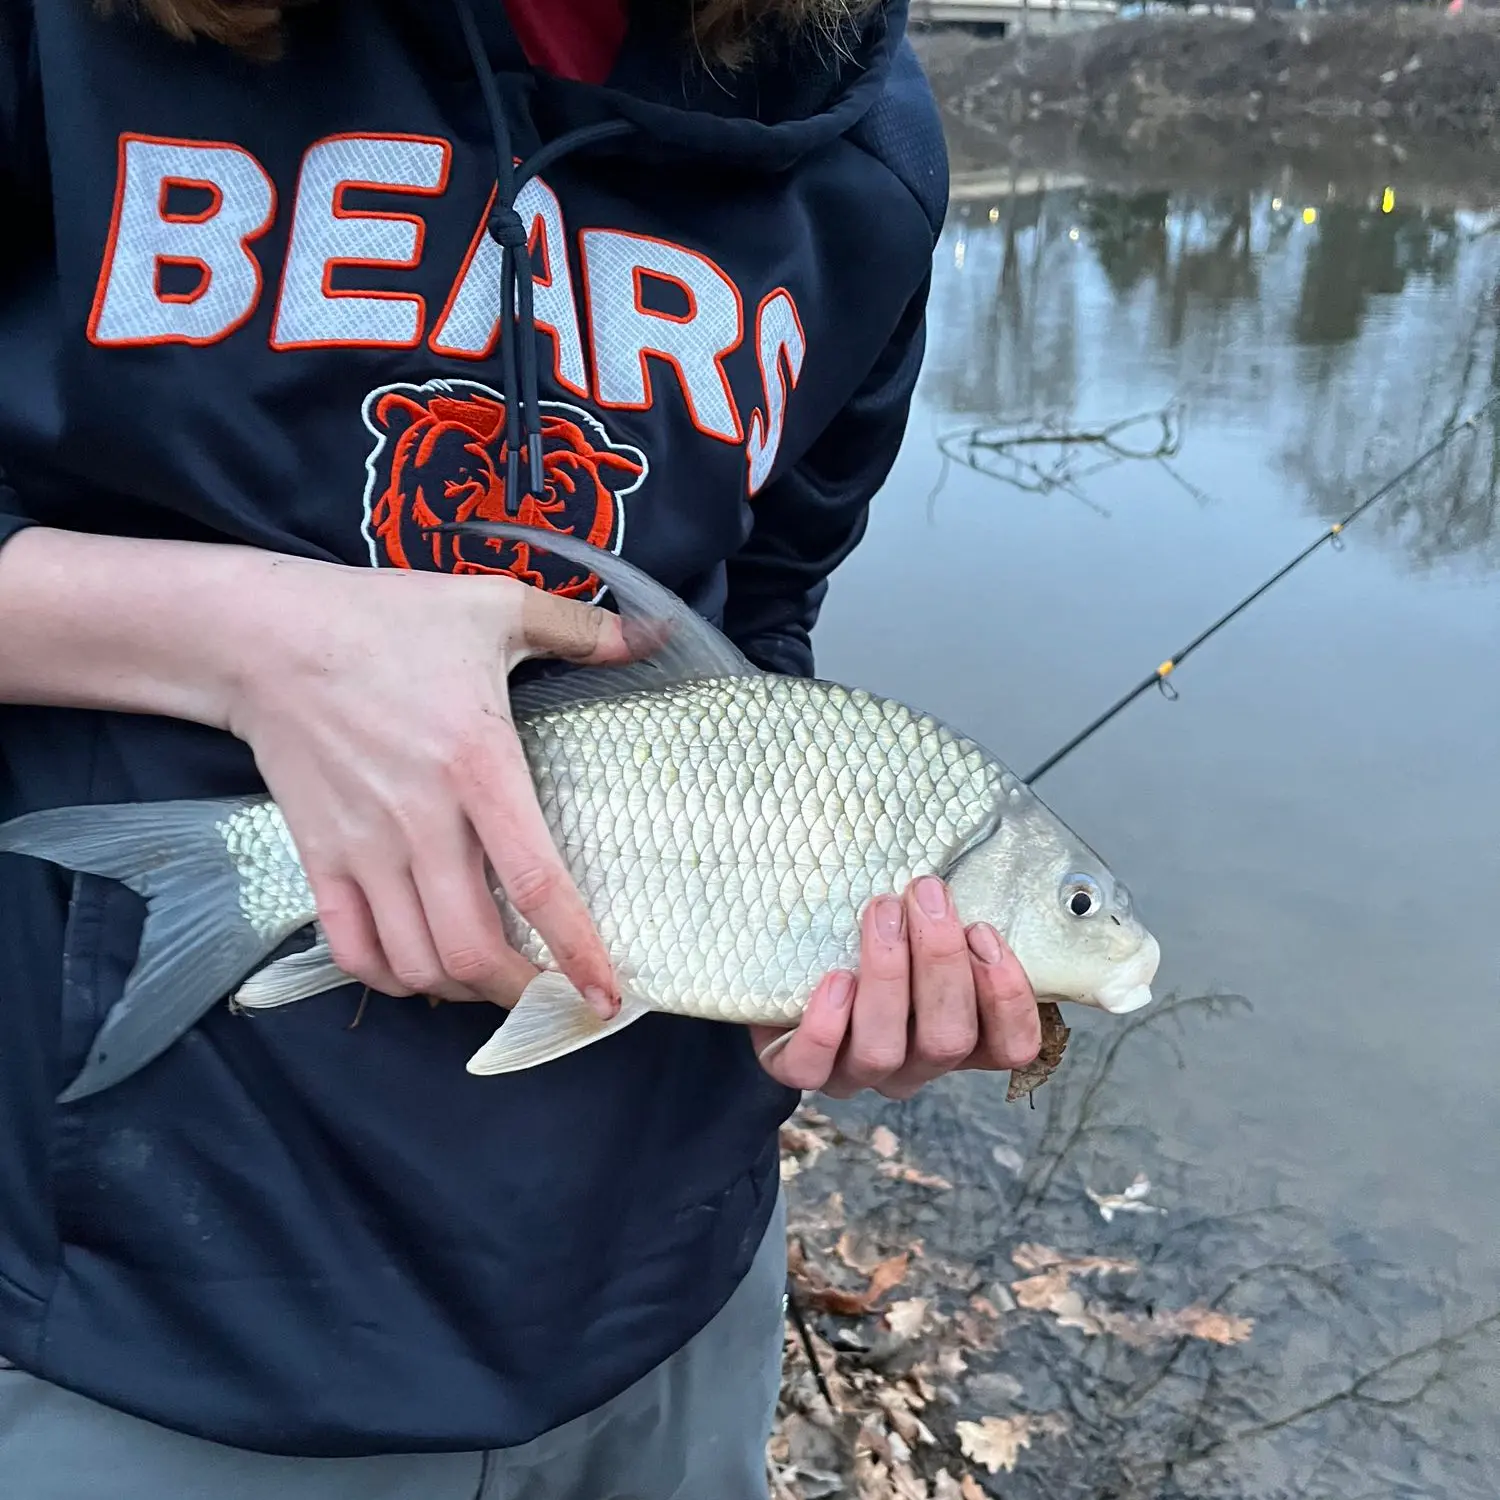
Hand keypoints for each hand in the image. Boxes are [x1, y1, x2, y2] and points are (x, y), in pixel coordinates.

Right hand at [227, 558, 630, 1014]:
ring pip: (415, 963)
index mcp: (478, 766)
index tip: (606, 999)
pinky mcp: (319, 857)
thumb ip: (583, 630)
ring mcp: (364, 847)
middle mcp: (422, 822)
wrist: (266, 636)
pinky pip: (351, 949)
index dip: (577, 951)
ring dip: (461, 988)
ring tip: (494, 980)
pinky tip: (421, 968)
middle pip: (471, 949)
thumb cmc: (388, 619)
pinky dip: (390, 979)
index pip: (535, 883)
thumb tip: (660, 635)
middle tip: (553, 996)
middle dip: (521, 992)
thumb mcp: (495, 605)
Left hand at [751, 876, 1041, 1099]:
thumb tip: (963, 869)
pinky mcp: (796, 1070)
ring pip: (884, 1051)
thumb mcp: (921, 926)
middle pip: (948, 1042)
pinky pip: (813, 1065)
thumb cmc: (872, 933)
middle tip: (926, 893)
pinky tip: (836, 976)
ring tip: (882, 910)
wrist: (789, 959)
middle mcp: (914, 1066)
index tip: (983, 929)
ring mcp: (855, 1075)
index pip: (1011, 1047)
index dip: (1008, 997)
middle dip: (941, 962)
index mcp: (961, 1040)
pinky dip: (827, 1024)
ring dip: (887, 976)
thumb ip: (947, 917)